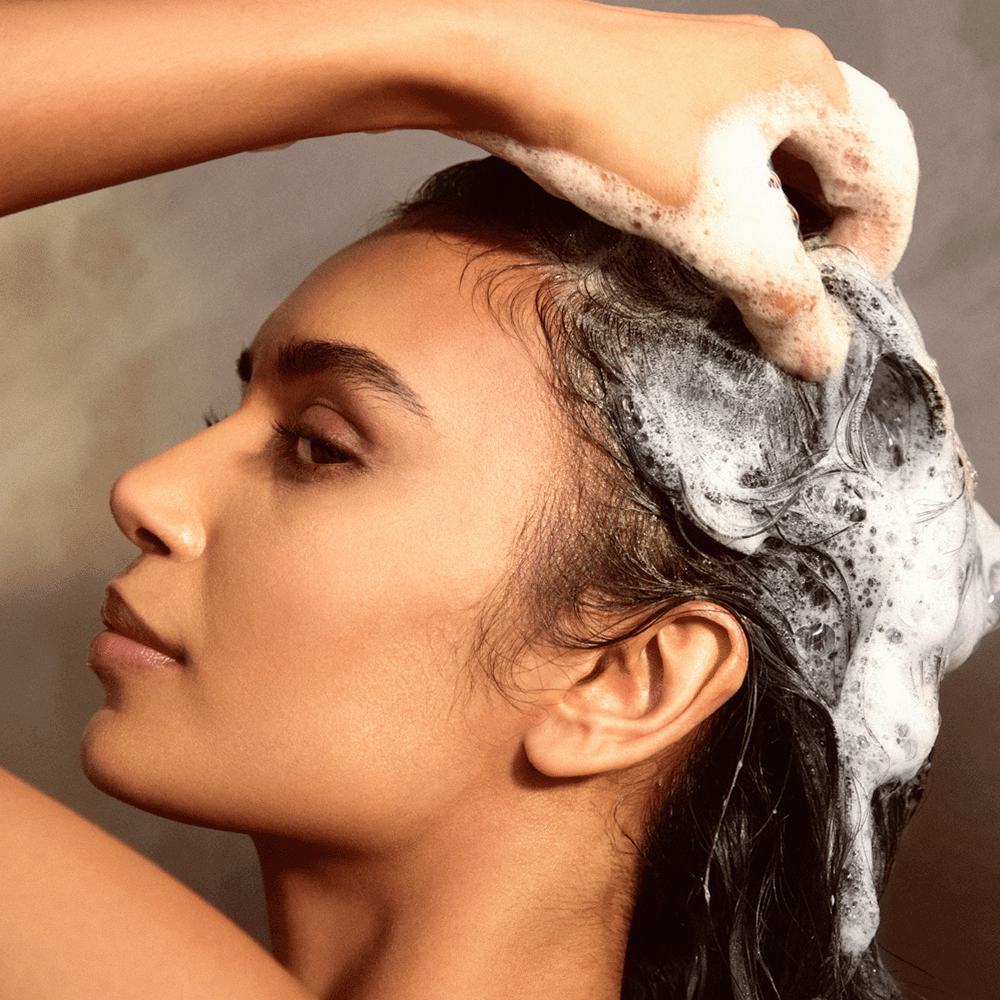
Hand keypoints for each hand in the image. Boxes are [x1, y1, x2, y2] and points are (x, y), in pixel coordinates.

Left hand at [451, 4, 917, 379]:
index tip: (833, 317)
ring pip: (784, 166)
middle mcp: (778, 64)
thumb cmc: (611, 134)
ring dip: (780, 233)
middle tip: (795, 308)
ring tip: (749, 287)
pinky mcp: (674, 91)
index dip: (870, 260)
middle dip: (827, 247)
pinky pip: (735, 157)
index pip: (885, 180)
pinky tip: (705, 245)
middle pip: (840, 171)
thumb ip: (780, 295)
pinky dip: (737, 209)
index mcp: (812, 82)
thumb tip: (822, 354)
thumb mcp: (714, 228)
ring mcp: (723, 73)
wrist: (502, 69)